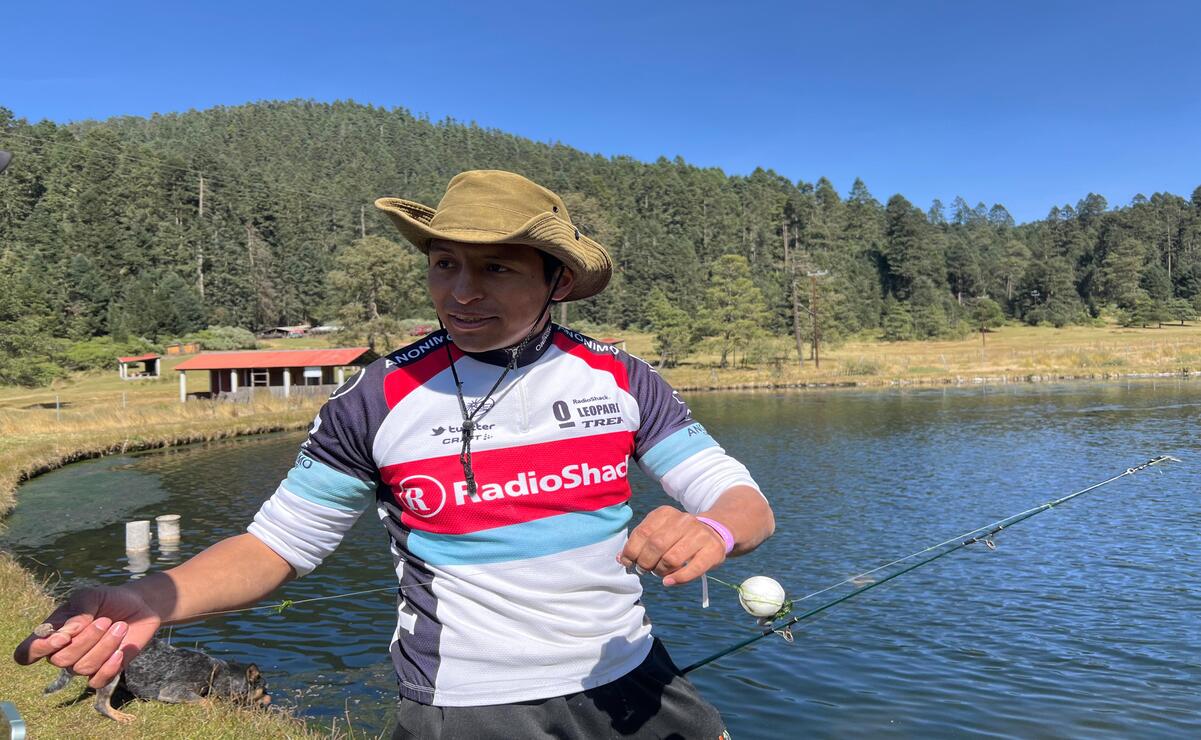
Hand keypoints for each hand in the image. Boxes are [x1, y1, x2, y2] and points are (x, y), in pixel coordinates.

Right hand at [13, 585, 161, 688]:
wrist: (138, 606)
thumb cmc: (108, 600)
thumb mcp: (91, 597)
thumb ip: (77, 612)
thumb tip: (66, 633)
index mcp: (52, 633)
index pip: (26, 653)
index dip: (38, 650)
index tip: (62, 636)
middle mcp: (63, 652)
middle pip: (60, 660)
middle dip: (86, 640)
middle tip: (105, 620)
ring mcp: (82, 663)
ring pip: (82, 668)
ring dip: (103, 646)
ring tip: (120, 627)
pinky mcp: (103, 671)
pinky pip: (96, 681)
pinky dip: (109, 667)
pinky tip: (121, 650)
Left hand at [619, 506, 726, 585]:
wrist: (715, 532)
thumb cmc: (679, 537)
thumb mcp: (660, 531)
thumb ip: (640, 542)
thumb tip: (621, 559)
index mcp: (666, 513)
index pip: (642, 532)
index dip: (631, 551)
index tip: (628, 562)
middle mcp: (684, 520)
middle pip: (656, 545)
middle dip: (645, 563)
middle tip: (645, 570)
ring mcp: (700, 534)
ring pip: (672, 558)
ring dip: (660, 571)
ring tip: (659, 573)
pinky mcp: (713, 551)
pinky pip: (693, 569)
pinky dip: (678, 578)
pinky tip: (668, 582)